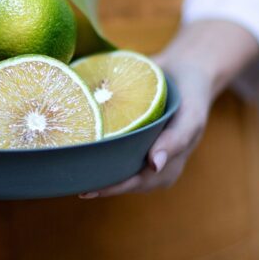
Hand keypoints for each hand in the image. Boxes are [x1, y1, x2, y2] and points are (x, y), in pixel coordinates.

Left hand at [80, 20, 258, 197]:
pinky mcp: (127, 134)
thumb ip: (175, 141)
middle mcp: (150, 163)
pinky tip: (74, 142)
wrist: (185, 69)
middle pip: (119, 178)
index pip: (133, 183)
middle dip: (96, 180)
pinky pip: (109, 145)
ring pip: (112, 164)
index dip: (110, 188)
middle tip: (68, 180)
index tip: (86, 190)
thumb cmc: (191, 96)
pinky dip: (94, 145)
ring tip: (67, 166)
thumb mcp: (190, 117)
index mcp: (165, 167)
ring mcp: (138, 149)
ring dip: (92, 165)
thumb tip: (155, 166)